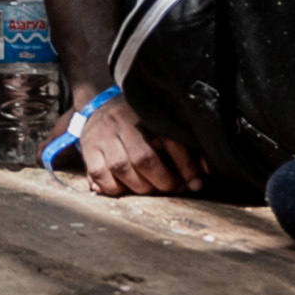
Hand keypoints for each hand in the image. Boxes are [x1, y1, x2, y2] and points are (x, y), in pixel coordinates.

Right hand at [73, 93, 200, 196]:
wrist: (100, 105)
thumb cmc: (138, 122)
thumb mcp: (161, 125)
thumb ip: (184, 147)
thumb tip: (206, 171)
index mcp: (149, 114)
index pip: (171, 141)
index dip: (186, 166)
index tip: (196, 184)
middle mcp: (125, 123)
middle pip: (144, 158)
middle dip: (161, 181)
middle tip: (171, 188)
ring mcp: (104, 135)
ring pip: (121, 167)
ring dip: (139, 187)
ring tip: (150, 190)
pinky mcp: (88, 147)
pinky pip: (99, 174)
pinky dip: (112, 188)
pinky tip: (123, 189)